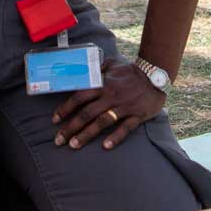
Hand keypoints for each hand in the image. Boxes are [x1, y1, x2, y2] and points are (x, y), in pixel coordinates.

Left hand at [51, 59, 165, 150]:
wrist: (155, 74)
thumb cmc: (132, 71)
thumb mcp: (113, 64)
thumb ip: (97, 68)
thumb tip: (82, 69)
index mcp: (103, 84)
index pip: (79, 97)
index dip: (65, 109)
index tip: (55, 120)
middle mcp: (111, 96)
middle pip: (86, 113)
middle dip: (70, 128)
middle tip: (59, 140)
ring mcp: (124, 106)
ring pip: (102, 122)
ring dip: (86, 135)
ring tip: (74, 145)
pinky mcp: (137, 115)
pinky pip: (125, 128)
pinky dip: (115, 137)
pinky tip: (105, 146)